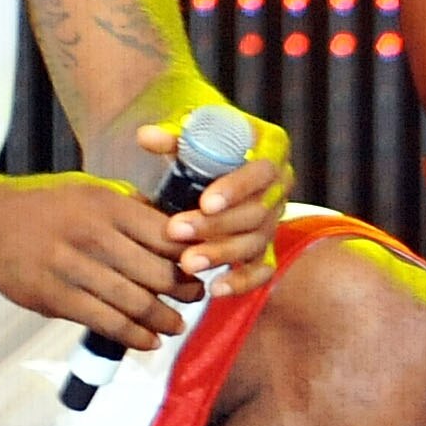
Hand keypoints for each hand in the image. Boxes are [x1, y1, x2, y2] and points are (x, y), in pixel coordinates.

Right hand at [0, 173, 192, 350]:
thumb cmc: (47, 207)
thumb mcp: (92, 192)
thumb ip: (132, 210)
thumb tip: (180, 230)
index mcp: (109, 206)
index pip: (169, 236)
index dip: (194, 256)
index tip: (205, 266)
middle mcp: (94, 236)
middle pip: (160, 273)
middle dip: (187, 291)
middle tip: (196, 298)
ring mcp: (74, 269)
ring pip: (137, 303)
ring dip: (165, 319)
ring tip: (177, 324)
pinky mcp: (57, 298)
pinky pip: (108, 323)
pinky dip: (135, 336)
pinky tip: (150, 341)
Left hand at [136, 112, 295, 289]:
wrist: (218, 166)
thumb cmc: (205, 147)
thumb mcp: (192, 137)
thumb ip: (172, 139)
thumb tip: (146, 137)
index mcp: (270, 151)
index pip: (261, 172)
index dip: (236, 189)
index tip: (205, 203)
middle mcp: (279, 187)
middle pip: (256, 213)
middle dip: (216, 226)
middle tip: (176, 231)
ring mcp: (273, 220)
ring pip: (256, 243)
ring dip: (221, 254)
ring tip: (186, 264)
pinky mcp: (266, 249)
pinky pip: (262, 270)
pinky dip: (241, 281)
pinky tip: (215, 289)